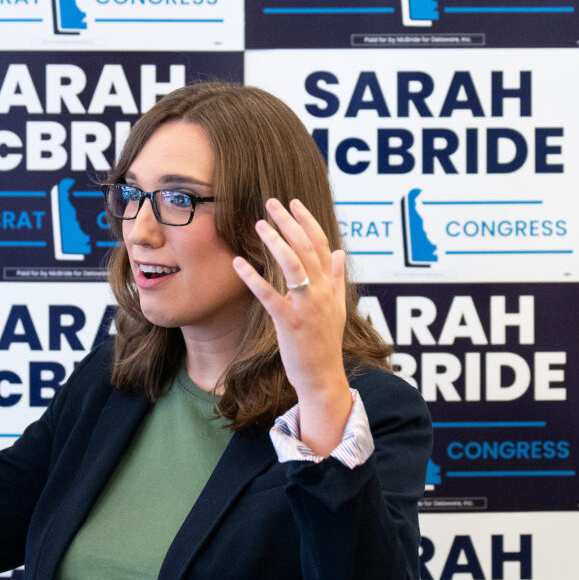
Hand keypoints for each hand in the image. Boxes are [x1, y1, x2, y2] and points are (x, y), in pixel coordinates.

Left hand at [232, 198, 351, 455]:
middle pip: (306, 248)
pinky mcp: (291, 323)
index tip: (293, 203)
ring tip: (258, 224)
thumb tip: (339, 252)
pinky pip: (271, 296)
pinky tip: (239, 263)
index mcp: (330, 286)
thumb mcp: (337, 308)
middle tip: (271, 203)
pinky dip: (254, 278)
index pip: (321, 245)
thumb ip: (337, 278)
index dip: (307, 222)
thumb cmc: (325, 343)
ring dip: (276, 242)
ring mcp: (307, 307)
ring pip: (293, 265)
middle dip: (289, 223)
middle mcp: (321, 292)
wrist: (323, 377)